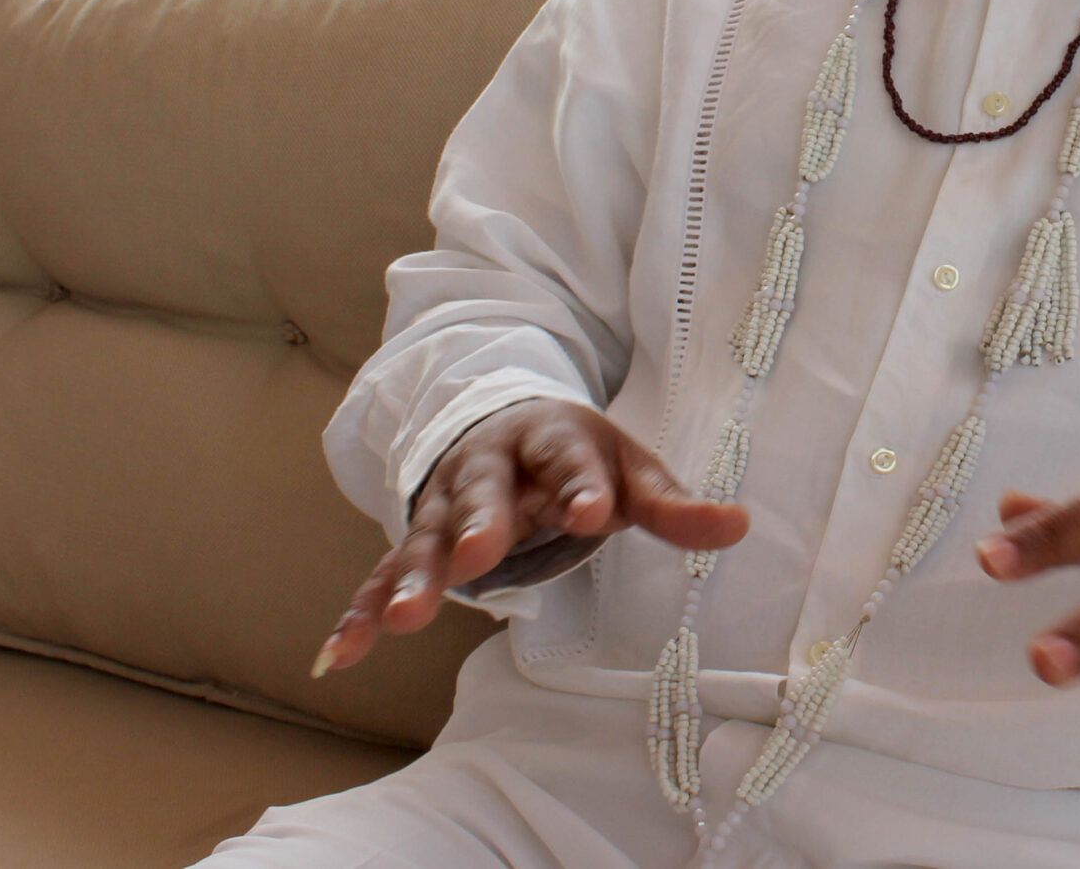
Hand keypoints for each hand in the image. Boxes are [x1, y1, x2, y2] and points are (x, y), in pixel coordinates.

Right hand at [314, 399, 747, 677]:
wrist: (505, 425)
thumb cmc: (580, 461)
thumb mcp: (631, 471)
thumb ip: (675, 505)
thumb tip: (741, 525)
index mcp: (553, 441)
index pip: (571, 461)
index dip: (584, 487)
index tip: (596, 513)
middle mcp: (489, 468)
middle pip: (482, 494)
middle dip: (479, 525)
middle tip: (479, 558)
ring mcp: (444, 506)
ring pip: (424, 538)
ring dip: (412, 577)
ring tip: (401, 621)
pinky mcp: (415, 542)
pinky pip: (380, 577)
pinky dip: (359, 613)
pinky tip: (339, 654)